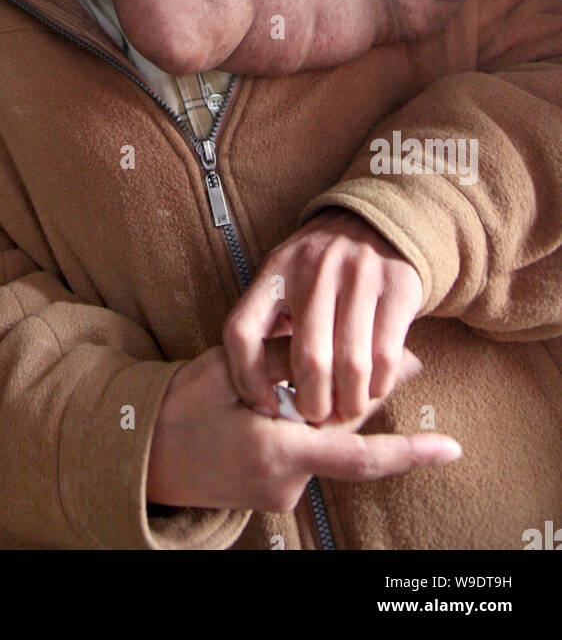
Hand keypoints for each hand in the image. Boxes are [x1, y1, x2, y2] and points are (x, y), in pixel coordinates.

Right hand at [146, 341, 459, 513]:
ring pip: (326, 443)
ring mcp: (279, 494)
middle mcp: (286, 482)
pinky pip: (307, 453)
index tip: (449, 448)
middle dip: (366, 400)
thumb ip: (289, 360)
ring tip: (314, 374)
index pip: (358, 457)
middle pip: (345, 438)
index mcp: (277, 451)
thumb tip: (344, 345)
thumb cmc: (182, 406)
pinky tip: (289, 402)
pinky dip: (308, 426)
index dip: (408, 453)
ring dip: (328, 411)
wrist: (144, 452)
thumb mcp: (232, 368)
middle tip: (402, 359)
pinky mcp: (273, 494)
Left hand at [222, 209, 424, 423]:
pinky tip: (373, 388)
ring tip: (345, 410)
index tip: (264, 403)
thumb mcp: (283, 278)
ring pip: (350, 365)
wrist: (375, 222)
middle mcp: (314, 269)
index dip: (247, 378)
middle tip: (316, 416)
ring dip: (350, 402)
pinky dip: (379, 385)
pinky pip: (386, 355)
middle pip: (308, 359)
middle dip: (312, 403)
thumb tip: (264, 398)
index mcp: (275, 270)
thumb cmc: (320, 269)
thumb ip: (270, 324)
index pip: (242, 332)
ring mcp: (358, 274)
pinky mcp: (397, 286)